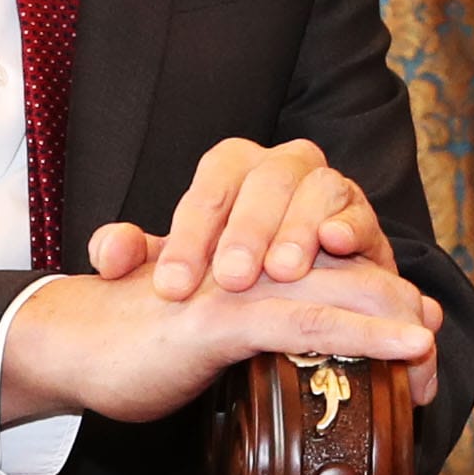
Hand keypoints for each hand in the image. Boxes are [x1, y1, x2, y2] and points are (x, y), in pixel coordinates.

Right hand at [0, 242, 437, 428]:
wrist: (68, 346)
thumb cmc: (143, 338)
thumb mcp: (213, 325)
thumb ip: (261, 323)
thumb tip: (317, 357)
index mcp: (257, 248)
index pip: (339, 259)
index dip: (385, 296)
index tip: (417, 344)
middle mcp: (254, 251)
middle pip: (351, 269)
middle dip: (399, 310)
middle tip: (430, 358)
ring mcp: (239, 281)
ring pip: (341, 288)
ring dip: (399, 321)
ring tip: (434, 350)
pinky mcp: (221, 317)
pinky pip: (308, 322)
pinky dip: (367, 335)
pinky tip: (408, 346)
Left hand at [105, 136, 385, 301]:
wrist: (293, 305)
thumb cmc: (228, 282)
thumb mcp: (177, 270)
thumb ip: (135, 256)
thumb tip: (109, 254)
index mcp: (233, 170)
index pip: (210, 187)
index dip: (190, 236)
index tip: (173, 287)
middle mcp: (282, 168)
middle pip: (267, 180)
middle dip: (247, 231)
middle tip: (231, 280)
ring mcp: (328, 188)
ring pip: (318, 188)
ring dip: (298, 230)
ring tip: (283, 273)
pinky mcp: (364, 221)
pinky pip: (362, 213)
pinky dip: (351, 225)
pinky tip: (336, 245)